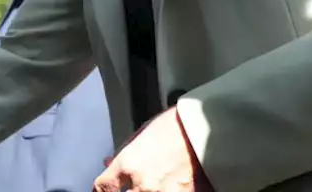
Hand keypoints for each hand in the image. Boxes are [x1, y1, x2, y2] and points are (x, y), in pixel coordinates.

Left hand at [93, 108, 209, 191]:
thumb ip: (123, 154)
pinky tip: (166, 187)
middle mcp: (143, 183)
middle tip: (129, 188)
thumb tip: (107, 163)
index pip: (103, 187)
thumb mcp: (142, 134)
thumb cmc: (176, 126)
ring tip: (149, 187)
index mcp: (128, 163)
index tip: (103, 191)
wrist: (208, 129)